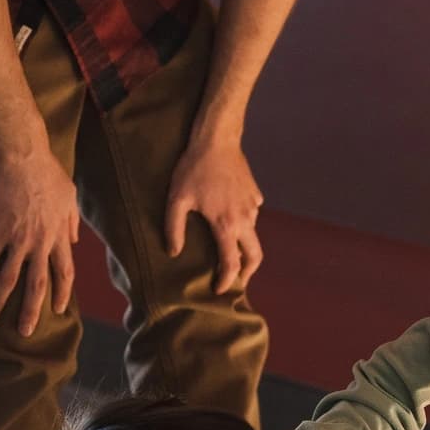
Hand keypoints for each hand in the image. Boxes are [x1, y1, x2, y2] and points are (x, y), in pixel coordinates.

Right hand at [0, 140, 78, 337]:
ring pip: (10, 278)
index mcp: (59, 236)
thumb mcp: (69, 197)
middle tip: (25, 332)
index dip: (61, 292)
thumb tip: (73, 240)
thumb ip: (71, 222)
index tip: (58, 308)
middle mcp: (41, 243)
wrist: (22, 154)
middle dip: (31, 310)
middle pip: (38, 284)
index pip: (64, 272)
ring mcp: (19, 238)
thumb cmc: (47, 172)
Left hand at [166, 137, 264, 293]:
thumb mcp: (177, 198)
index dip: (226, 280)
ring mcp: (253, 206)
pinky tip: (228, 217)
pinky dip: (243, 224)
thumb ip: (174, 228)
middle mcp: (246, 219)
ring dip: (243, 246)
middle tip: (237, 280)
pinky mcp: (256, 195)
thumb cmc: (193, 168)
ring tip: (228, 248)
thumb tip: (174, 252)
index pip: (231, 264)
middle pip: (255, 257)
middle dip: (248, 273)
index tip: (219, 289)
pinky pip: (252, 216)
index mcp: (226, 225)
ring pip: (253, 235)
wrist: (217, 140)